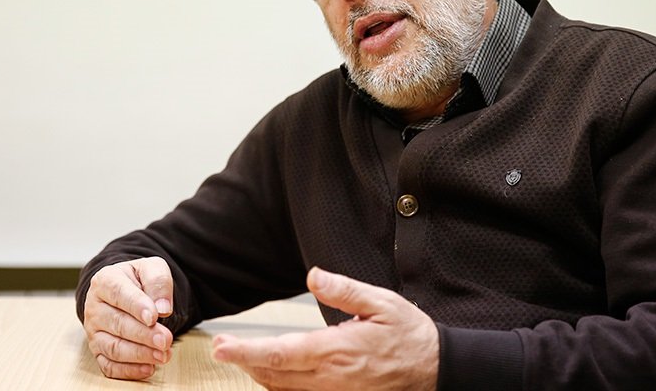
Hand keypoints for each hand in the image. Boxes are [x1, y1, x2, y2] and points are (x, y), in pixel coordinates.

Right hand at [82, 256, 174, 379]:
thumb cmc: (138, 279)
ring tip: (162, 355)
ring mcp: (94, 331)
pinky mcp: (98, 350)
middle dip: (143, 335)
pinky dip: (128, 370)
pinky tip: (148, 368)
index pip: (119, 293)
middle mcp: (94, 307)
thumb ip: (158, 281)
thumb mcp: (151, 268)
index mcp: (105, 281)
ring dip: (139, 354)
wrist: (126, 289)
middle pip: (117, 323)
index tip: (154, 317)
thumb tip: (163, 308)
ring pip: (113, 347)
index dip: (136, 306)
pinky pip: (109, 365)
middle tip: (166, 340)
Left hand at [212, 267, 438, 390]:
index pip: (281, 353)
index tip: (223, 348)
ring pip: (283, 389)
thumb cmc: (408, 334)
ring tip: (240, 356)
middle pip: (274, 374)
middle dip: (244, 361)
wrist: (434, 370)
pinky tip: (271, 373)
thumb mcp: (382, 303)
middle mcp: (330, 378)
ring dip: (259, 373)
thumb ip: (345, 290)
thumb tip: (314, 275)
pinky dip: (279, 385)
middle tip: (222, 348)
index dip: (247, 351)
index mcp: (337, 350)